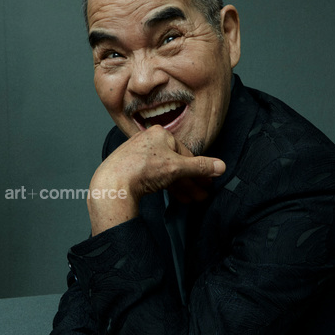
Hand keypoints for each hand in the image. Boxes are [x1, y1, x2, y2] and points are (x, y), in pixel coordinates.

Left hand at [87, 125, 225, 234]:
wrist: (113, 182)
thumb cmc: (143, 169)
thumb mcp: (178, 168)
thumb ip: (200, 167)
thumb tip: (221, 166)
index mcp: (161, 133)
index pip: (186, 153)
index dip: (199, 171)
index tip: (207, 183)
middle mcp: (149, 140)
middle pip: (176, 163)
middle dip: (190, 182)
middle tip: (201, 195)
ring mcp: (138, 153)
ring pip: (165, 171)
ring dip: (181, 187)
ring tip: (190, 200)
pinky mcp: (131, 166)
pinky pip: (153, 175)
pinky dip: (165, 186)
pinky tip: (174, 196)